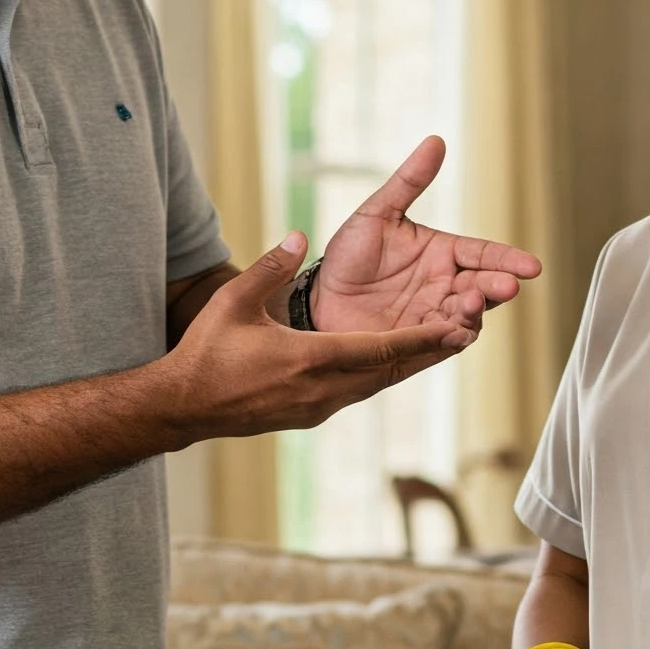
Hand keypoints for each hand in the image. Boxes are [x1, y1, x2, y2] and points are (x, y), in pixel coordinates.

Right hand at [165, 232, 461, 442]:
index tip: (455, 328)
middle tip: (466, 332)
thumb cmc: (206, 354)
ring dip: (408, 364)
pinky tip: (392, 360)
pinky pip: (358, 391)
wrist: (184, 407)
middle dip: (428, 351)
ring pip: (377, 383)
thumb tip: (298, 234)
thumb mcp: (233, 302)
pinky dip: (382, 374)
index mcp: (310, 361)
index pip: (380, 349)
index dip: (421, 338)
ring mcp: (318, 407)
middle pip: (390, 370)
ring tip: (440, 343)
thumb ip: (269, 267)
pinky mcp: (310, 414)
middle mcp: (323, 390)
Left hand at [312, 137, 540, 342]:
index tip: (531, 266)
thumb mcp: (377, 213)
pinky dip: (453, 337)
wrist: (318, 299)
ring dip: (475, 311)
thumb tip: (435, 141)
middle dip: (497, 286)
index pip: (483, 254)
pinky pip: (443, 341)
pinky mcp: (419, 342)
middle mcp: (444, 285)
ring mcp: (433, 315)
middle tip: (505, 286)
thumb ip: (409, 181)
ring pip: (468, 316)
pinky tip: (455, 332)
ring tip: (470, 302)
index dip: (507, 259)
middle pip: (484, 286)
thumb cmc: (348, 256)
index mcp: (442, 254)